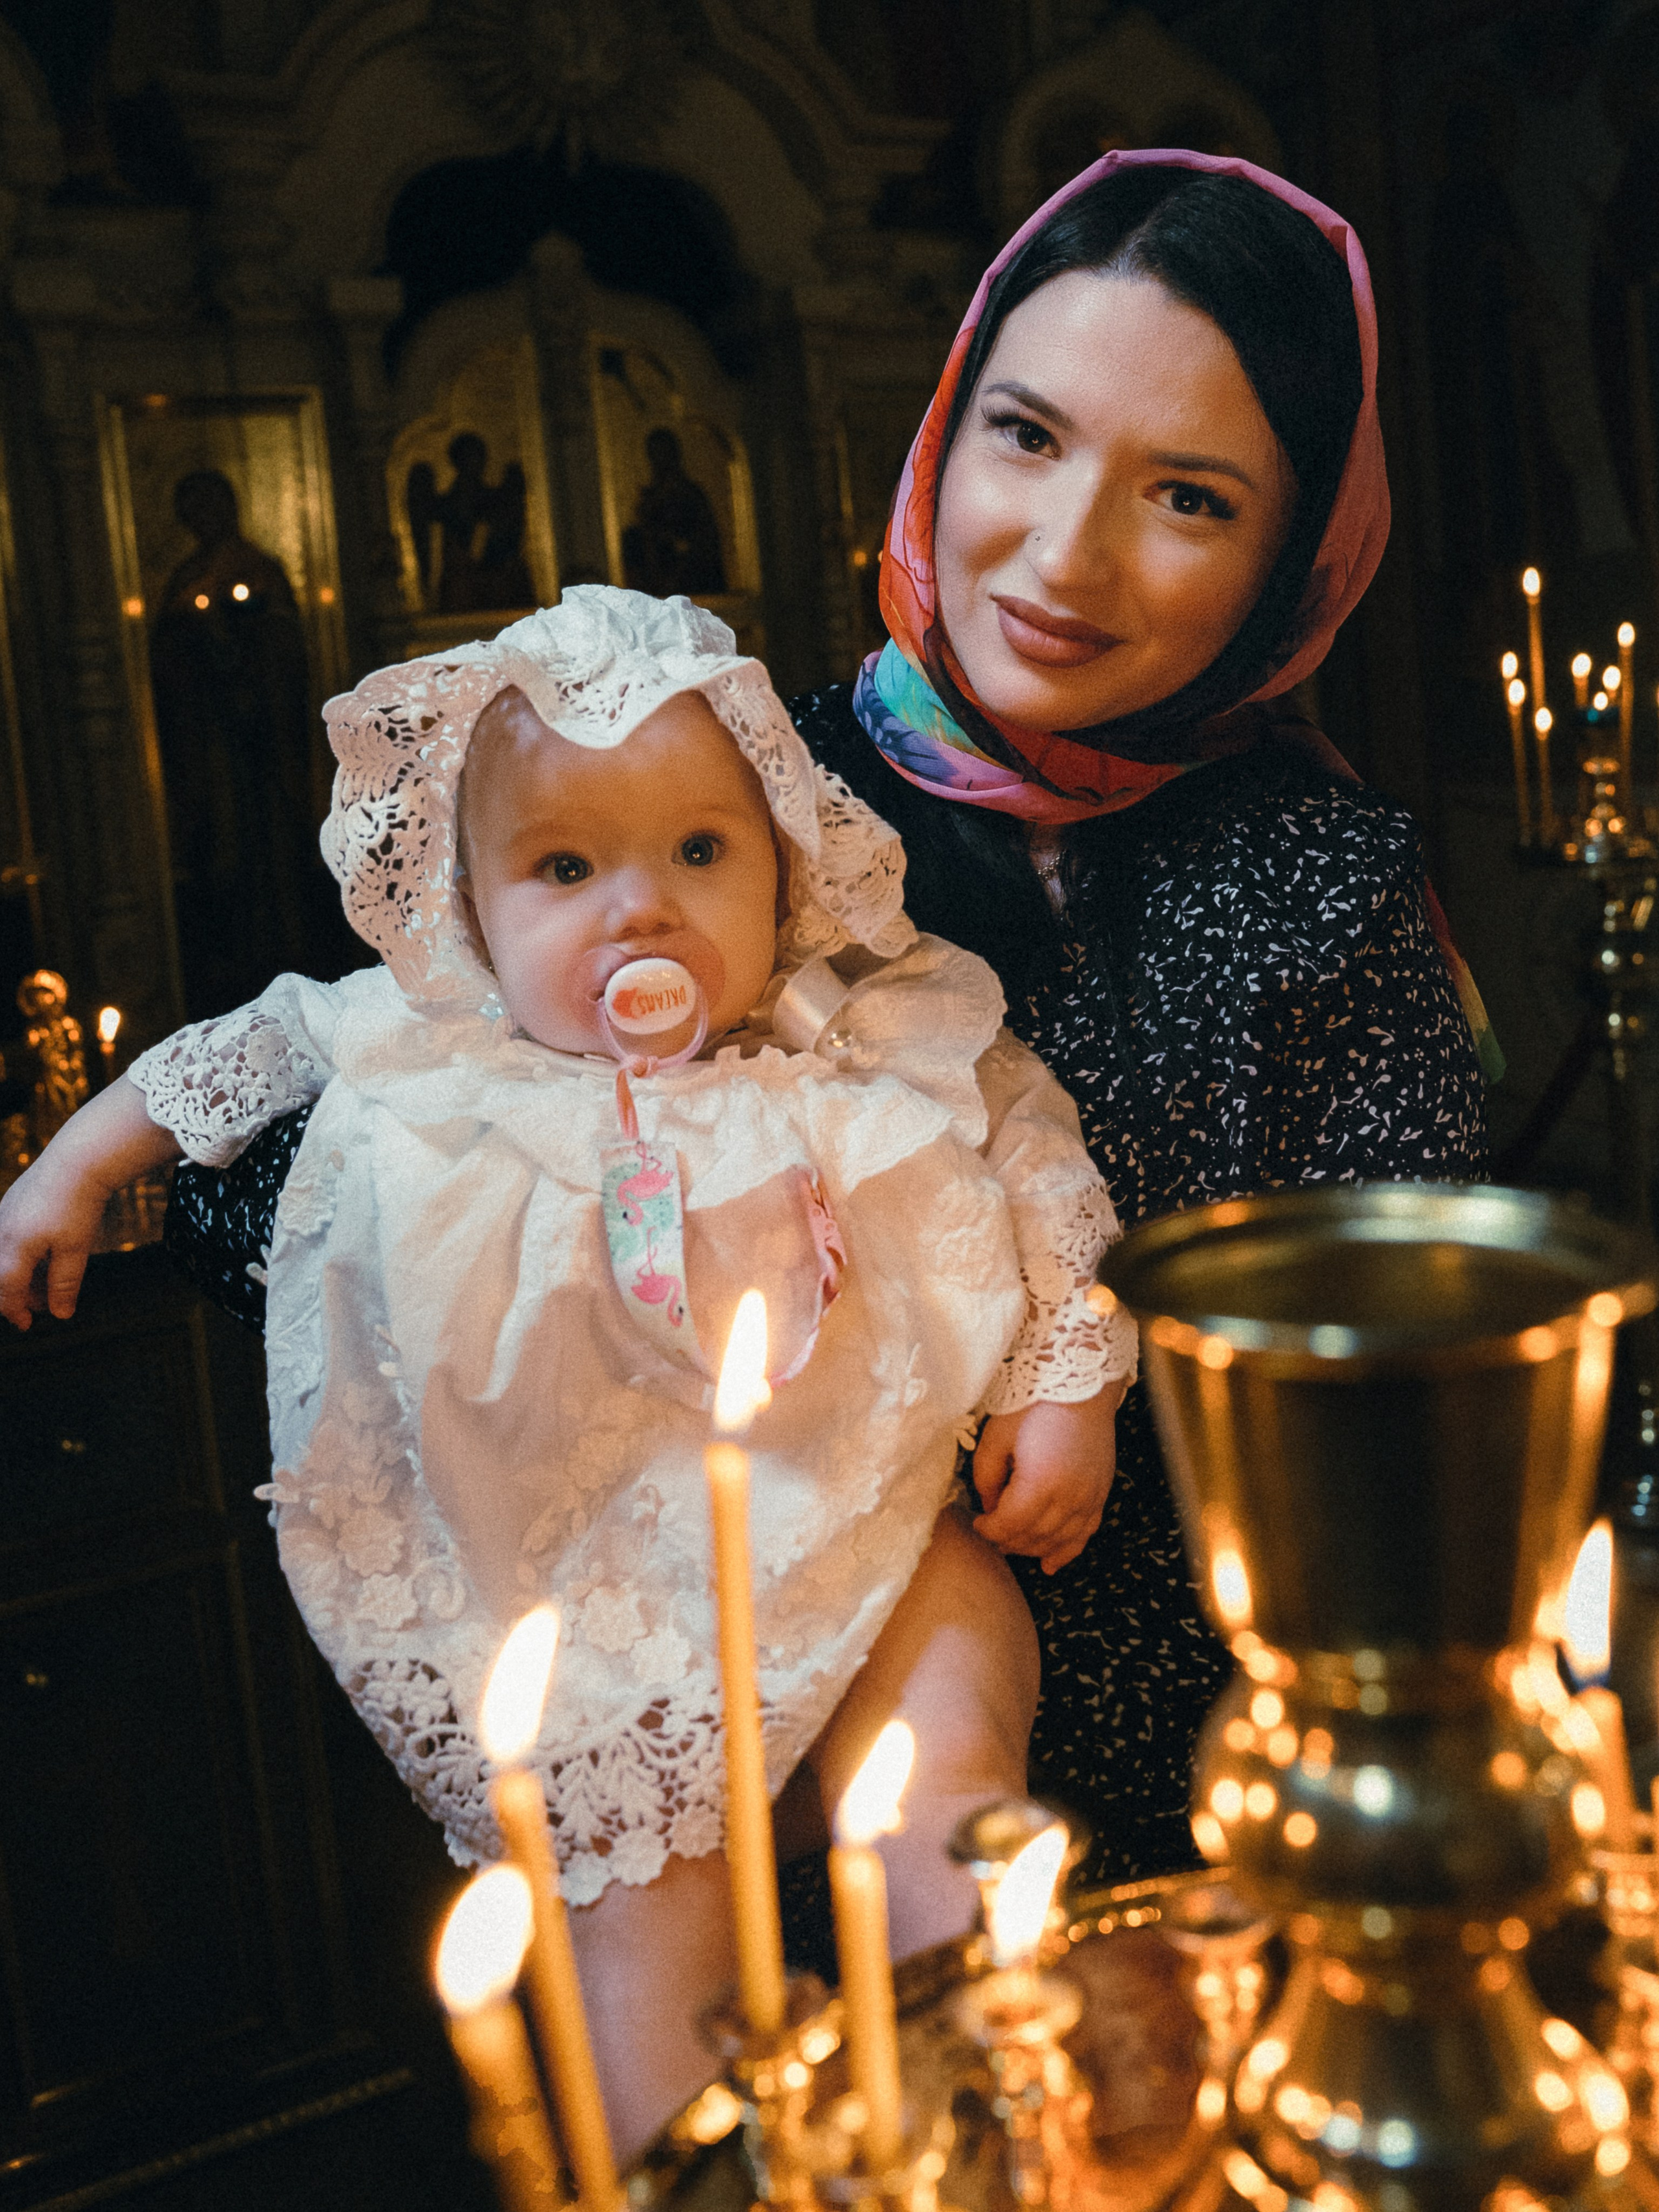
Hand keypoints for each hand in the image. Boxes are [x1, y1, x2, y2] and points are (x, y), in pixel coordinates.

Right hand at [0, 1077, 182, 1330]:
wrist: (79, 1159)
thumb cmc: (79, 1206)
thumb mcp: (76, 1249)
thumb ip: (64, 1283)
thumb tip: (60, 1315)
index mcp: (14, 1246)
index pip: (6, 1290)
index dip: (15, 1310)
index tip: (27, 1324)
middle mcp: (1, 1231)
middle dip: (14, 1295)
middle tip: (36, 1308)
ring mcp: (3, 1214)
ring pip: (3, 1256)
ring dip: (19, 1275)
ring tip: (45, 1284)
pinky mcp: (11, 1202)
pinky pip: (7, 1238)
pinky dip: (20, 1255)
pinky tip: (44, 1256)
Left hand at [971, 1382, 1127, 1573]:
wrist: (1081, 1383)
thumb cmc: (1035, 1404)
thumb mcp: (996, 1436)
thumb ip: (986, 1477)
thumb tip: (990, 1507)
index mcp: (1039, 1484)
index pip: (1009, 1525)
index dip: (988, 1530)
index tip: (976, 1523)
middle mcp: (1069, 1498)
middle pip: (1033, 1538)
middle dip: (1008, 1541)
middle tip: (991, 1534)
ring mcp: (1090, 1498)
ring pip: (1058, 1541)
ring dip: (1033, 1548)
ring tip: (1013, 1545)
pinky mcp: (1101, 1493)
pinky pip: (1085, 1533)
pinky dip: (1067, 1551)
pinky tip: (1051, 1564)